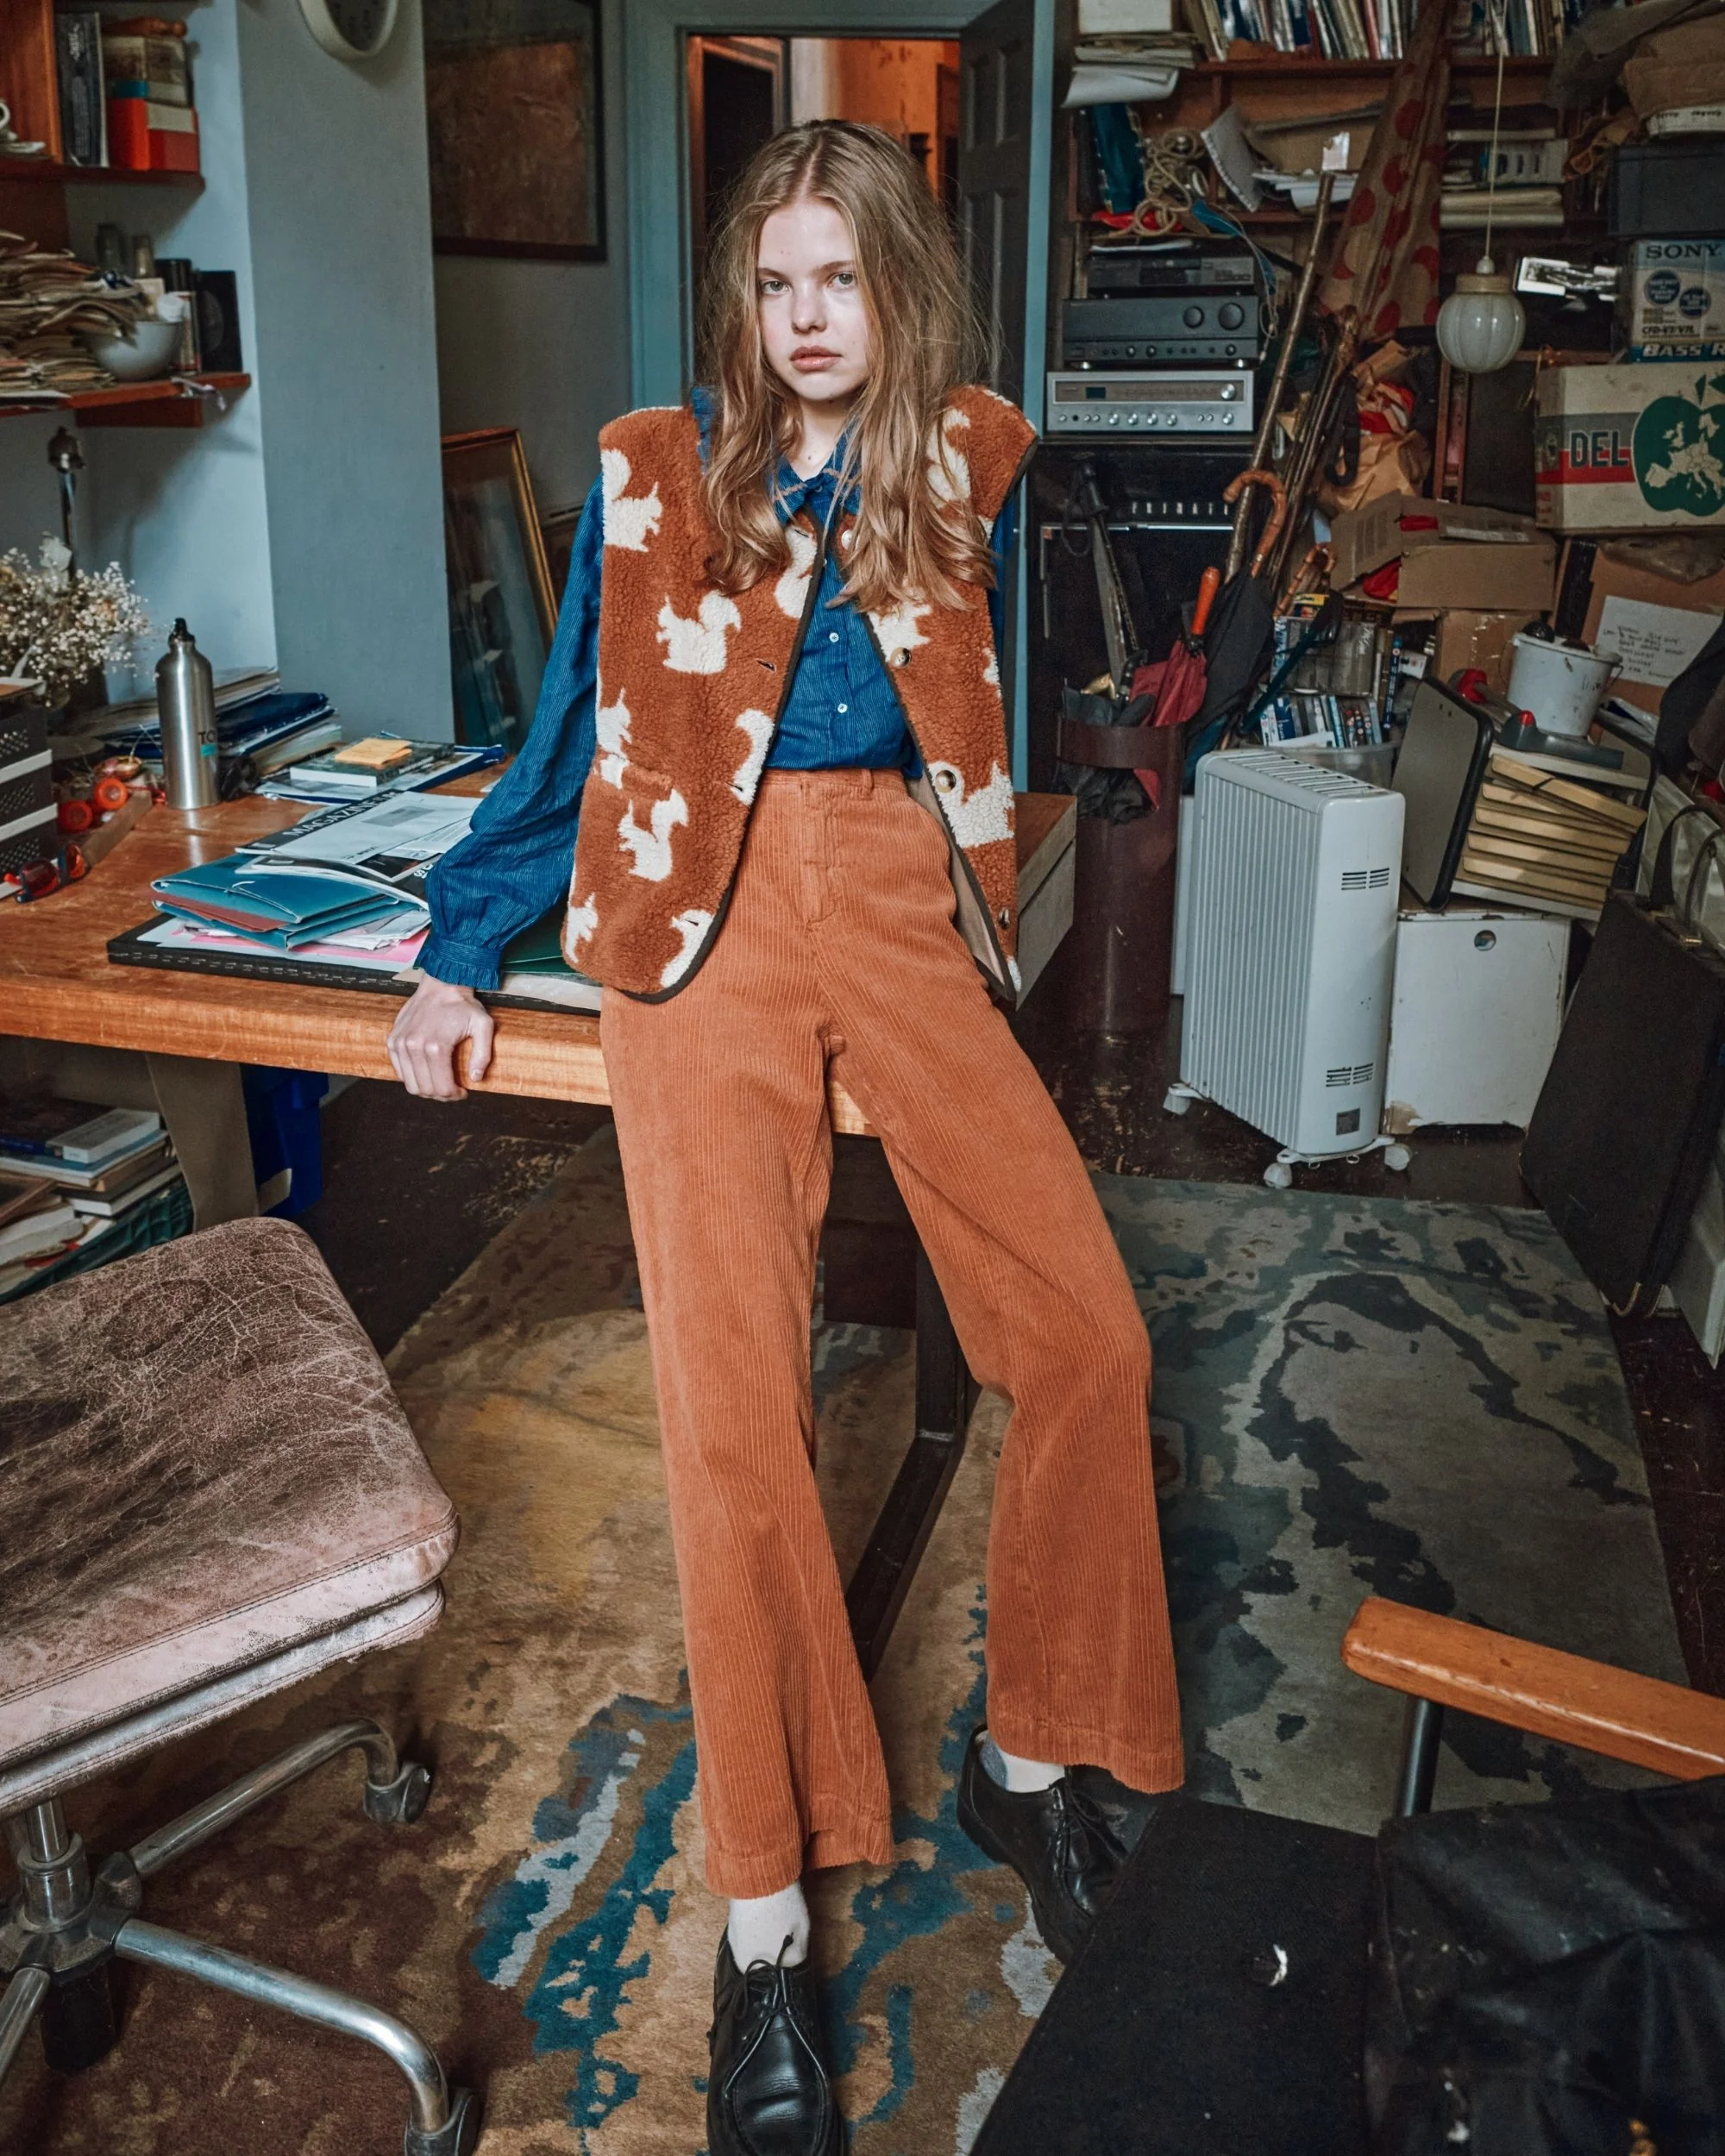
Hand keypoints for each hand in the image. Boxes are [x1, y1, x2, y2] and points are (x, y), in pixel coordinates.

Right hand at [386, 976, 494, 1100]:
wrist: (441, 984)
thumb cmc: (463, 1005)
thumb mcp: (483, 1026)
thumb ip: (483, 1054)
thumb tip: (475, 1078)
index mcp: (436, 1046)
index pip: (441, 1088)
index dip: (454, 1096)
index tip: (462, 1093)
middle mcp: (414, 1046)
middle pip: (425, 1089)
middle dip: (441, 1096)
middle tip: (452, 1091)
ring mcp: (400, 1043)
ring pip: (410, 1084)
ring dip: (426, 1090)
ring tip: (440, 1083)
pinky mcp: (393, 1040)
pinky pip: (399, 1071)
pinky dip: (412, 1077)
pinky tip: (426, 1072)